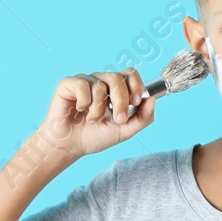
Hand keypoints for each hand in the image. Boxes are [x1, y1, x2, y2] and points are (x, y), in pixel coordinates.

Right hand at [36, 68, 155, 159]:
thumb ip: (143, 118)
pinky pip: (82, 85)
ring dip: (99, 108)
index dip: (136, 84)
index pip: (130, 74)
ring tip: (92, 120)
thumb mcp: (125, 131)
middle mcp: (101, 82)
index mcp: (116, 90)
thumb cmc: (95, 137)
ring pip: (100, 85)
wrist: (70, 146)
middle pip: (117, 78)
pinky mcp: (68, 84)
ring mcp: (85, 81)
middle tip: (117, 119)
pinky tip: (79, 110)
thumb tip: (152, 99)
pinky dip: (84, 102)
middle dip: (121, 100)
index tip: (136, 102)